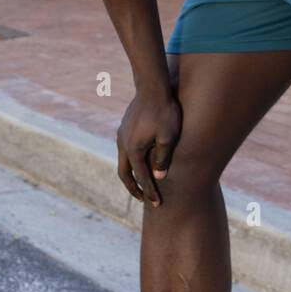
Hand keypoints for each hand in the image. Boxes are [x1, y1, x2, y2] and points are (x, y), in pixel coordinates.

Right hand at [116, 85, 182, 206]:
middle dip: (134, 188)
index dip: (150, 192)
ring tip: (140, 183)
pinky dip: (130, 162)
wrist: (153, 87)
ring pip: (122, 161)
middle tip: (144, 199)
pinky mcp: (124, 128)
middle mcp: (123, 144)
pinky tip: (140, 160)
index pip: (141, 177)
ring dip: (130, 175)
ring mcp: (122, 135)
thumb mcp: (168, 136)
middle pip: (124, 173)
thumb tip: (158, 177)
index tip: (157, 204)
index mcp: (133, 149)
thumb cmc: (165, 111)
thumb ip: (162, 158)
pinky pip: (124, 150)